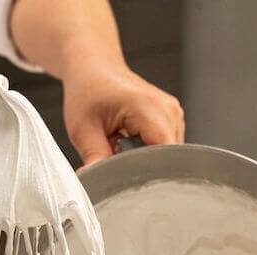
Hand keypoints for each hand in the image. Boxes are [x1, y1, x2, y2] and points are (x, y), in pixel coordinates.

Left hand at [62, 58, 184, 165]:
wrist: (94, 68)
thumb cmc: (88, 90)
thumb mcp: (83, 129)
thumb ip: (94, 159)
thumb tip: (97, 185)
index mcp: (149, 108)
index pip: (163, 156)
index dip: (146, 172)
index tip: (124, 177)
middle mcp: (168, 110)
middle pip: (166, 159)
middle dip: (142, 167)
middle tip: (115, 156)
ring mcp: (173, 115)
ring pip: (167, 157)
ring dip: (144, 159)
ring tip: (121, 144)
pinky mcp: (171, 121)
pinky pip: (165, 148)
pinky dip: (146, 152)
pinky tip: (129, 142)